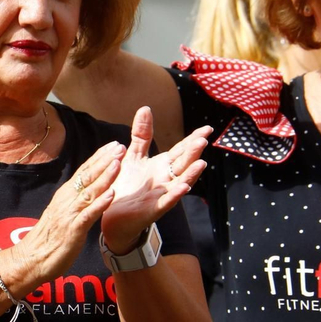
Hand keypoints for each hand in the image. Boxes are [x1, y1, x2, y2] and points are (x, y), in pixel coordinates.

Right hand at [9, 140, 123, 286]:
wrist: (31, 259)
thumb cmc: (49, 239)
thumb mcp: (63, 213)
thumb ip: (75, 201)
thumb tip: (89, 189)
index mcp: (66, 195)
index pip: (84, 171)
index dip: (100, 157)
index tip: (114, 145)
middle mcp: (67, 200)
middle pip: (88, 176)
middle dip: (105, 160)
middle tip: (120, 146)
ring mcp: (69, 214)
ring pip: (89, 191)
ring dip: (105, 177)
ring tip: (118, 163)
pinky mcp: (72, 230)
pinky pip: (88, 215)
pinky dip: (100, 204)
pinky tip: (111, 195)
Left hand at [101, 107, 209, 253]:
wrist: (112, 213)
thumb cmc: (126, 184)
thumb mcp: (134, 155)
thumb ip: (142, 134)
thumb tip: (145, 108)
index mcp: (163, 165)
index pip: (181, 150)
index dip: (194, 139)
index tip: (207, 128)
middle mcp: (167, 179)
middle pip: (184, 163)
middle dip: (193, 152)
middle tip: (203, 140)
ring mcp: (162, 194)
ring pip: (181, 182)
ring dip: (191, 173)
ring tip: (201, 163)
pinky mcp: (153, 209)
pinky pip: (167, 201)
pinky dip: (176, 194)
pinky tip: (184, 187)